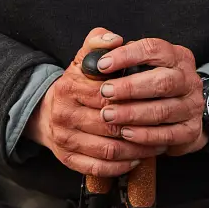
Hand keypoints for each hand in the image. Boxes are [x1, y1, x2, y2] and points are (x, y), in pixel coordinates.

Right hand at [25, 28, 164, 176]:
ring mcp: (65, 139)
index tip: (154, 98)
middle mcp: (64, 114)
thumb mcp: (83, 59)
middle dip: (139, 127)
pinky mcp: (68, 159)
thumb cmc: (75, 85)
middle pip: (110, 125)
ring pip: (108, 150)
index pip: (106, 95)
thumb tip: (115, 39)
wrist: (46, 112)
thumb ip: (98, 42)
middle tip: (163, 126)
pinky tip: (137, 158)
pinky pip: (99, 168)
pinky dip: (121, 166)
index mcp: (69, 88)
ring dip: (136, 149)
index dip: (132, 98)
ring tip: (156, 144)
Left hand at [92, 38, 207, 156]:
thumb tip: (107, 41)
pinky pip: (168, 135)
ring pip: (164, 111)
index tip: (102, 65)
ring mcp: (192, 106)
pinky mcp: (191, 130)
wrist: (178, 111)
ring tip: (108, 115)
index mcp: (177, 56)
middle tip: (105, 92)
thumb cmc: (147, 80)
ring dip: (133, 114)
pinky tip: (125, 133)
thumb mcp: (134, 59)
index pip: (154, 49)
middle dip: (130, 88)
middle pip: (163, 82)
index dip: (127, 56)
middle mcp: (189, 79)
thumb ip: (115, 46)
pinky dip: (145, 136)